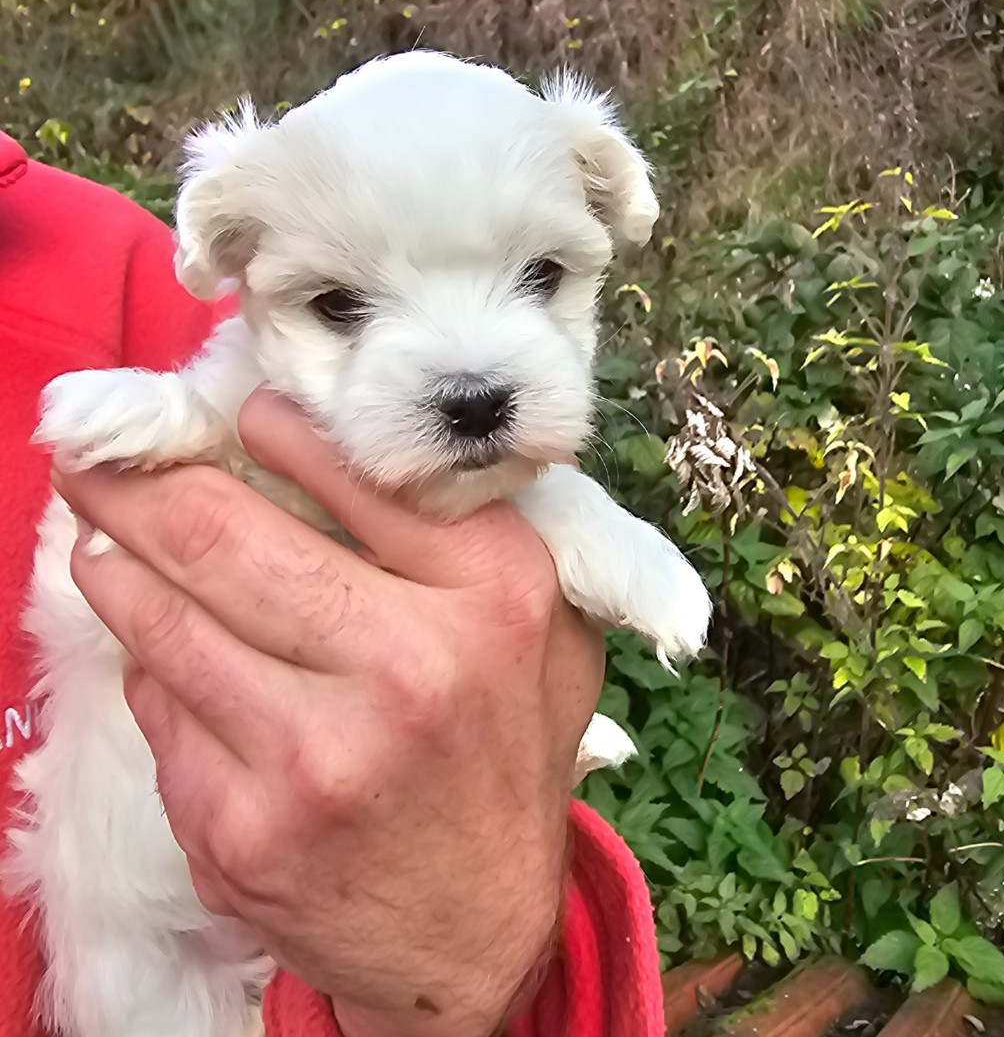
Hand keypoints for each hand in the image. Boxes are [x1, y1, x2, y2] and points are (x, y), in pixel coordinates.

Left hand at [53, 389, 603, 1036]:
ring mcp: (310, 756)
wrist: (475, 940)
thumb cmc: (505, 756)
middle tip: (101, 457)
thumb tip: (365, 445)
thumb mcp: (551, 632)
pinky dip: (148, 662)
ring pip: (162, 618)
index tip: (239, 415)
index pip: (352, 472)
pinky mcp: (235, 829)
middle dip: (141, 483)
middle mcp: (404, 666)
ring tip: (102, 534)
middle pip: (221, 535)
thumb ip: (486, 534)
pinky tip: (159, 644)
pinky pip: (157, 706)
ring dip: (116, 561)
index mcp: (490, 595)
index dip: (273, 429)